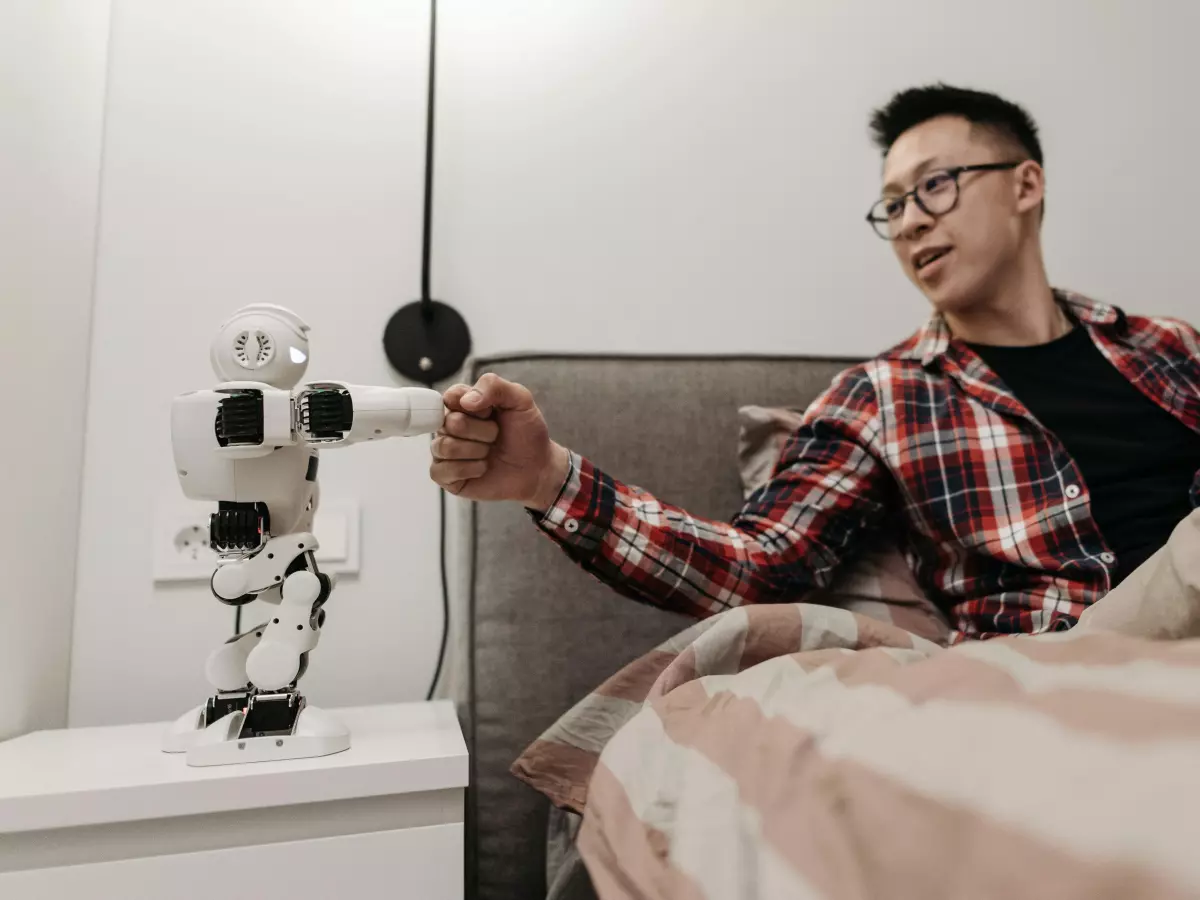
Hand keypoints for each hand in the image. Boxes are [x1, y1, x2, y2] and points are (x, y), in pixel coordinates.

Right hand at [430, 374, 569, 510]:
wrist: (537, 468)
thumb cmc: (526, 434)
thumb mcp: (520, 400)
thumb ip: (494, 386)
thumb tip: (466, 400)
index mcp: (463, 404)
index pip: (451, 396)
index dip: (476, 407)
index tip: (492, 413)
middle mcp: (450, 425)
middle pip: (451, 423)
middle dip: (483, 431)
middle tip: (496, 436)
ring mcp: (446, 451)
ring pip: (445, 447)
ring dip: (477, 451)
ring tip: (490, 452)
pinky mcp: (446, 475)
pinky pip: (443, 470)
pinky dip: (470, 469)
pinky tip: (483, 468)